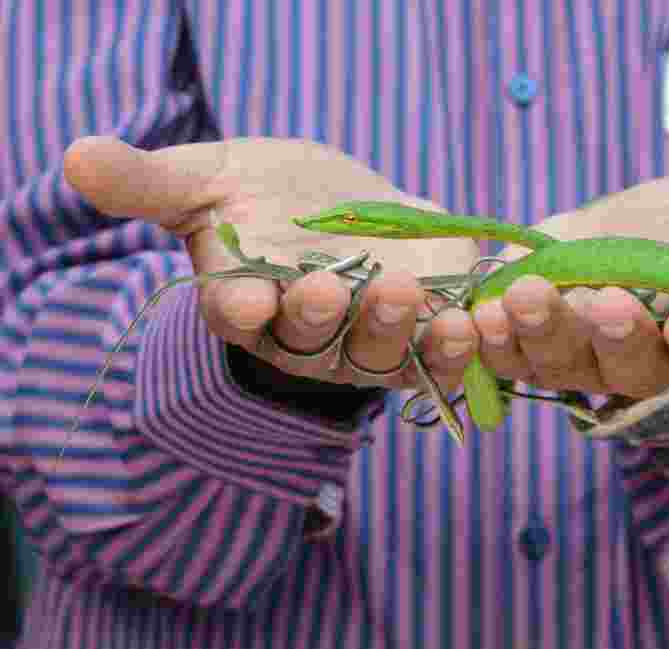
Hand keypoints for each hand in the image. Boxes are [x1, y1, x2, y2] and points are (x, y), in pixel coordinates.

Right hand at [63, 136, 479, 390]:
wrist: (348, 207)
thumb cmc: (269, 195)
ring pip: (379, 352)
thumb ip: (153, 182)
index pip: (237, 316)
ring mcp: (368, 343)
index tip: (247, 296)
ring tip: (406, 292)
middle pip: (311, 342)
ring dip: (394, 328)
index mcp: (247, 304)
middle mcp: (307, 338)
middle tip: (328, 288)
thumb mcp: (212, 178)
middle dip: (320, 318)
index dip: (241, 307)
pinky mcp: (425, 335)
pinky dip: (457, 344)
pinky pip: (440, 354)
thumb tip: (76, 155)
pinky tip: (472, 322)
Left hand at [471, 176, 668, 397]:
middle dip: (619, 338)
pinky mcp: (536, 345)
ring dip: (544, 334)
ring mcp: (586, 359)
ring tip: (528, 298)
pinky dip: (497, 337)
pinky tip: (483, 313)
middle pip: (632, 367)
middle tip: (608, 303)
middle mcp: (646, 360)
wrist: (626, 232)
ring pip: (566, 363)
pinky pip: (514, 354)